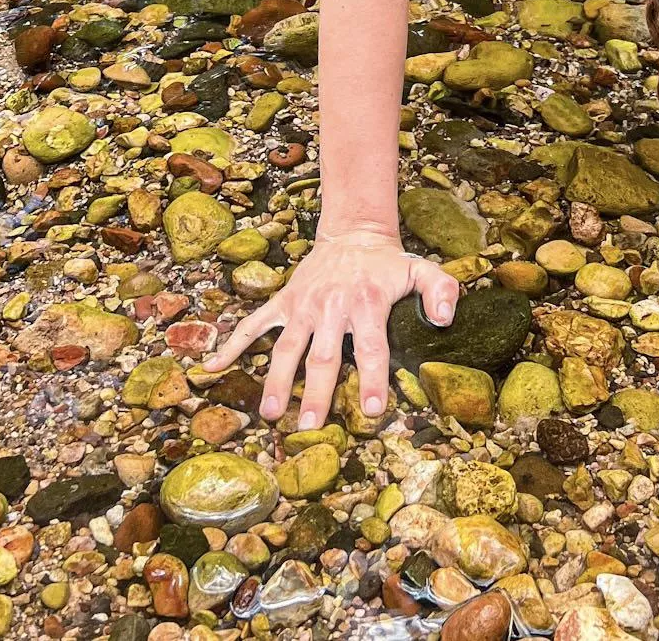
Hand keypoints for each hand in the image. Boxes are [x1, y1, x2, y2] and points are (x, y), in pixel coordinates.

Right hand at [205, 228, 457, 428]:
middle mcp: (331, 307)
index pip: (372, 347)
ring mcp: (303, 306)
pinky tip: (211, 368)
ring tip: (270, 413)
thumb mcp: (421, 270)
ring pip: (286, 347)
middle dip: (317, 392)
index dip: (372, 378)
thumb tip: (446, 318)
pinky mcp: (284, 302)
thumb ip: (440, 291)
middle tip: (311, 426)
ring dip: (277, 380)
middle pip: (323, 355)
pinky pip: (254, 323)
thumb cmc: (388, 263)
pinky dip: (232, 344)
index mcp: (366, 304)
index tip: (371, 410)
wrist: (353, 232)